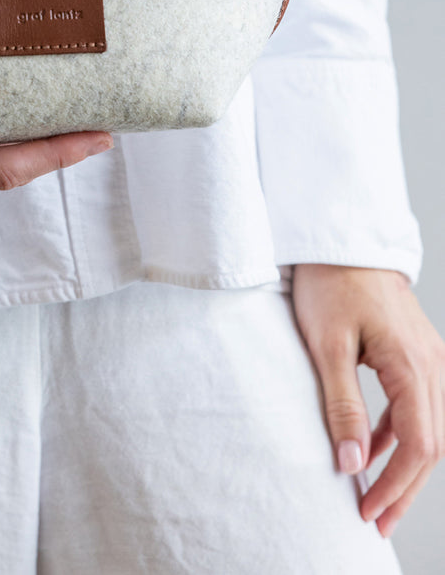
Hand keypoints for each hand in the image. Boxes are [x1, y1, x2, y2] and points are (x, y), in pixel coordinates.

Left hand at [292, 263, 444, 537]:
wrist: (338, 239)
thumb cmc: (329, 283)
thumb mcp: (326, 345)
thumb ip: (341, 404)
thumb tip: (349, 462)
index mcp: (413, 364)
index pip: (419, 445)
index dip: (396, 485)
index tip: (368, 510)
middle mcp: (433, 363)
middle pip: (432, 444)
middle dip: (405, 487)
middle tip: (375, 519)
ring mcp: (429, 356)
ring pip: (429, 427)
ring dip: (405, 465)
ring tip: (374, 495)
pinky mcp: (416, 351)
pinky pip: (418, 404)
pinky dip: (400, 433)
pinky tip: (373, 449)